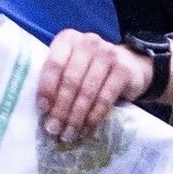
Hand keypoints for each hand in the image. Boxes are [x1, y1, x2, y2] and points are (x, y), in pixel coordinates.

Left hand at [34, 29, 153, 142]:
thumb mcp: (71, 64)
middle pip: (70, 80)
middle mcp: (88, 42)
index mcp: (68, 39)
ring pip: (87, 92)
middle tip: (53, 129)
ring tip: (68, 134)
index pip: (54, 64)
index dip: (47, 89)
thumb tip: (42, 112)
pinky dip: (93, 118)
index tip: (42, 110)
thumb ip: (57, 78)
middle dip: (60, 109)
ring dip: (76, 117)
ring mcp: (108, 54)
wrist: (130, 64)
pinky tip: (86, 130)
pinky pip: (105, 99)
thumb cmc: (90, 68)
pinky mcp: (123, 70)